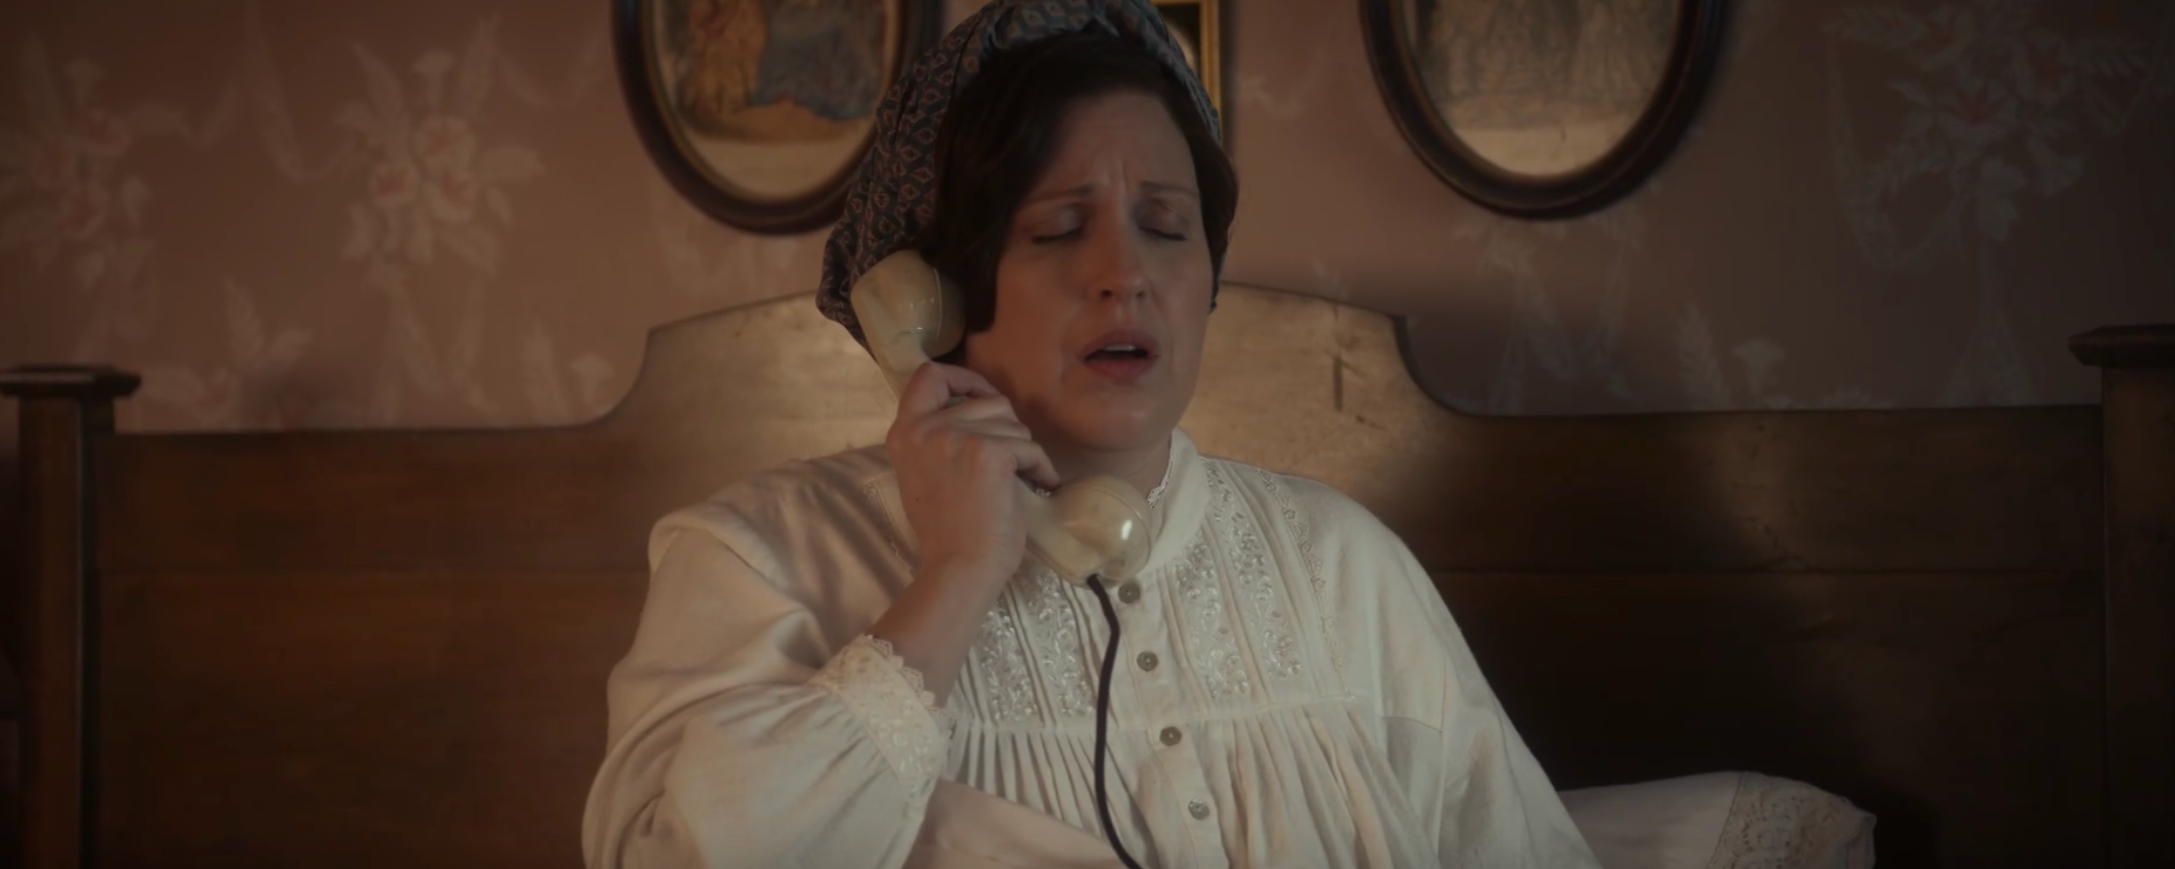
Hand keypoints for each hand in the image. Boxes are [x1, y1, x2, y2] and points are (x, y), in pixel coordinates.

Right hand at [885, 361, 1060, 590]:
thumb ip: (937, 437)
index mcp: (905, 432)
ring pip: (1012, 421)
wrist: (960, 568)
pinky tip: (1040, 486)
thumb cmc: (948, 530)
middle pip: (986, 399)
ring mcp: (955, 437)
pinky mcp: (988, 452)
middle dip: (1008, 428)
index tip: (981, 396)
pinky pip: (1030, 447)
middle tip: (1011, 460)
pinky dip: (1041, 467)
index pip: (928, 375)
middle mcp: (924, 428)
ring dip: (1025, 450)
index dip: (963, 378)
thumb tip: (977, 408)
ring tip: (1019, 480)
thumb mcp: (926, 472)